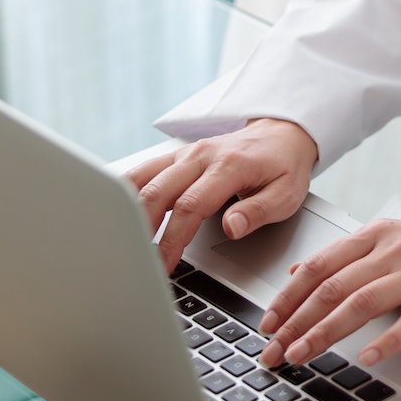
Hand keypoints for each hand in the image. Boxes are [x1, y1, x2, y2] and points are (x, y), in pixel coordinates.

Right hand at [125, 118, 319, 271]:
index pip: (190, 206)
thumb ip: (258, 212)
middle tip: (136, 261)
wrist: (282, 135)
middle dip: (142, 229)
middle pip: (158, 192)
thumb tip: (231, 228)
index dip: (173, 239)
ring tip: (118, 240)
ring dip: (127, 209)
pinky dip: (125, 190)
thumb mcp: (286, 194)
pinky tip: (114, 211)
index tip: (164, 265)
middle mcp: (201, 156)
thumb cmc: (284, 167)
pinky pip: (144, 170)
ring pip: (143, 178)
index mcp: (228, 166)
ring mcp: (185, 154)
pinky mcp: (177, 157)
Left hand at [258, 218, 400, 369]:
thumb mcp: (396, 238)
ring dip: (324, 332)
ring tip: (301, 355)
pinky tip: (366, 358)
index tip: (266, 322)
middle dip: (295, 321)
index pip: (321, 264)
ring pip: (361, 303)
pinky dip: (386, 341)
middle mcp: (395, 250)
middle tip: (272, 349)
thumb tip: (302, 269)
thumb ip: (349, 254)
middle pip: (333, 286)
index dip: (288, 295)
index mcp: (379, 233)